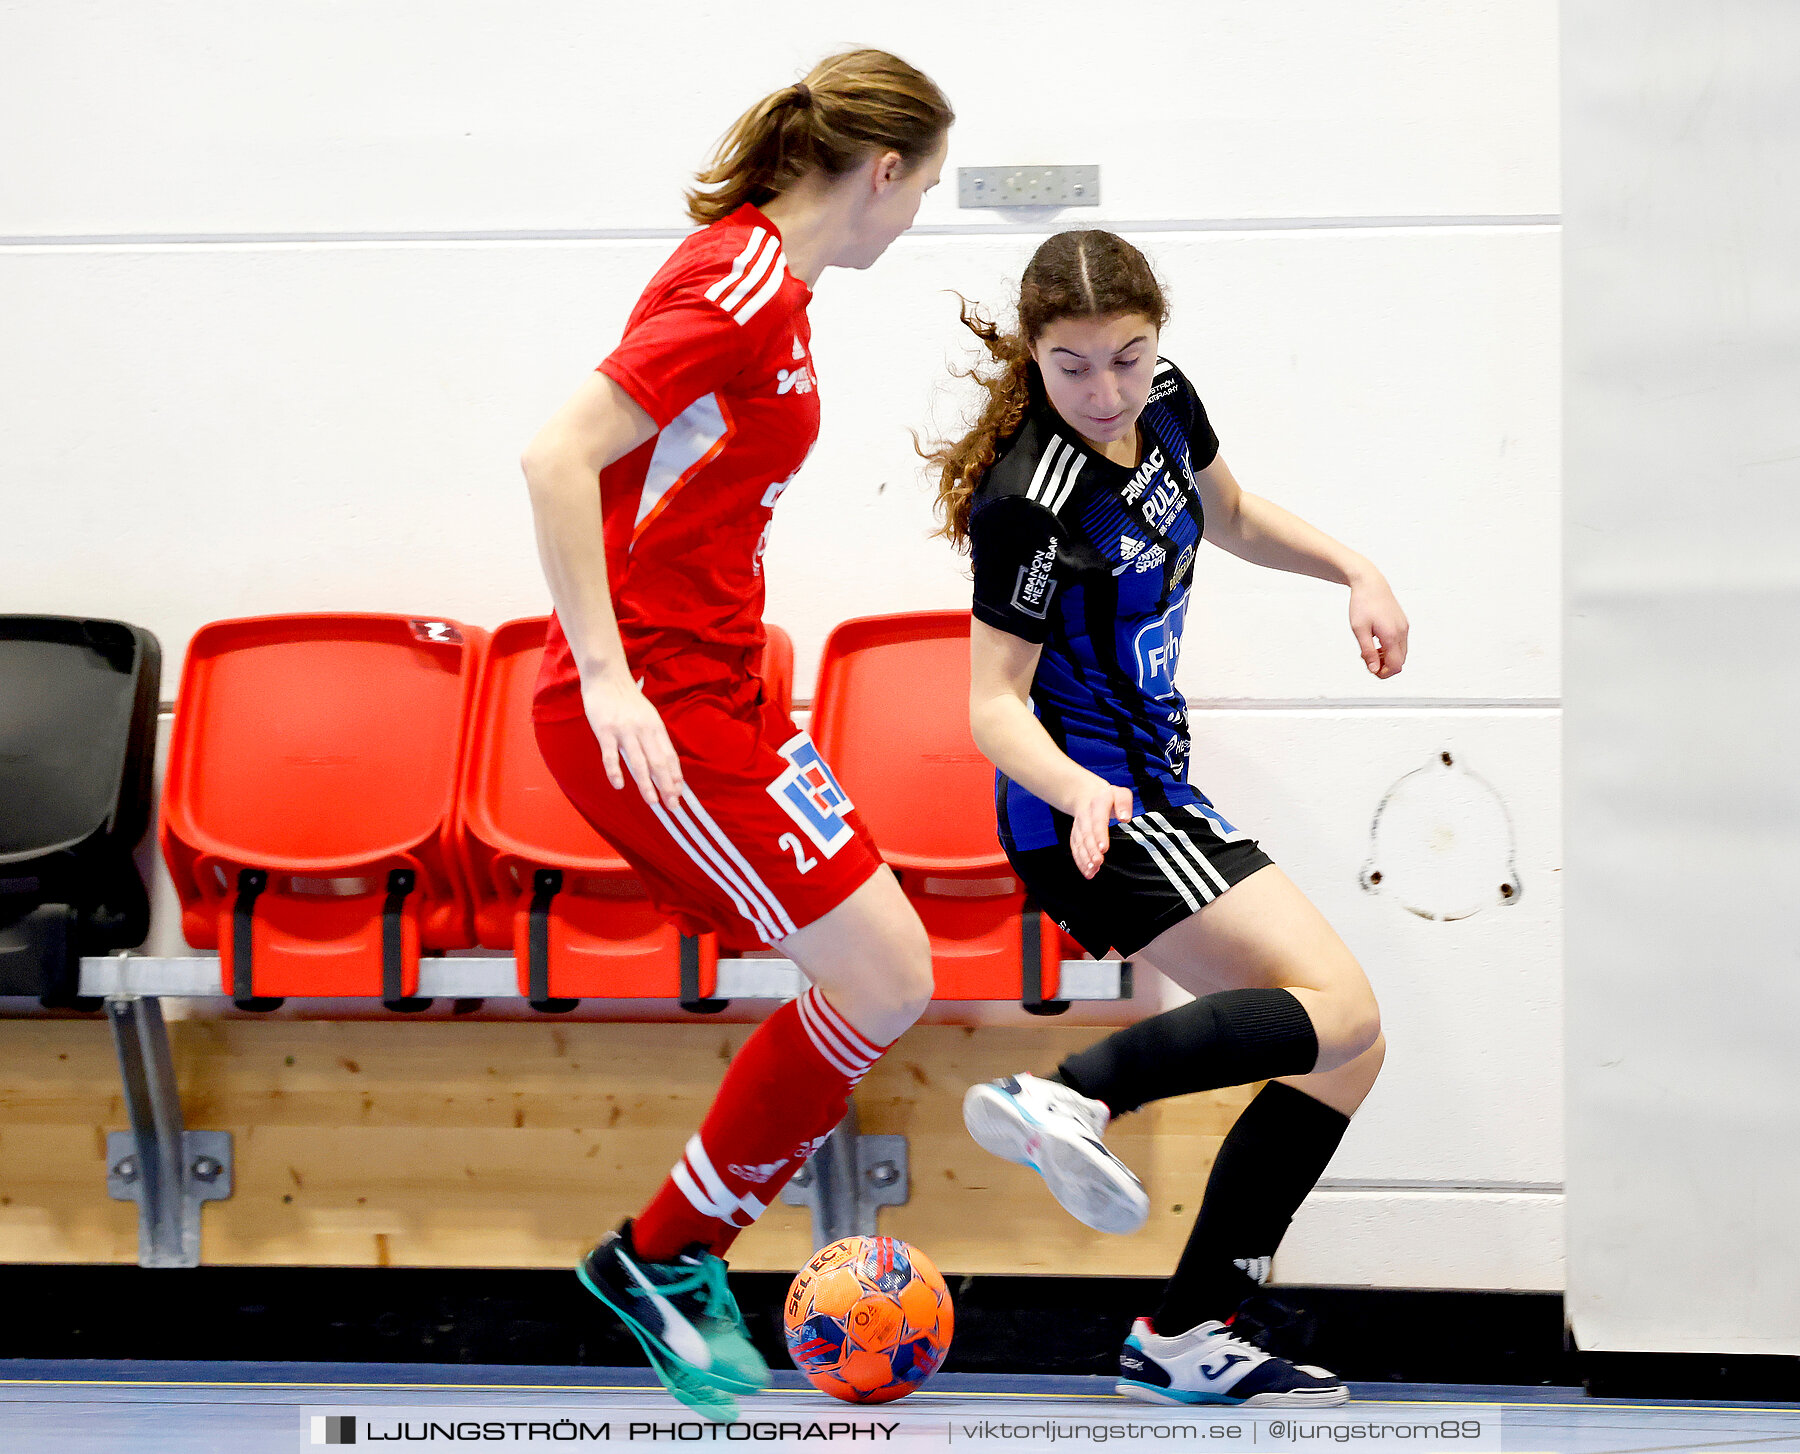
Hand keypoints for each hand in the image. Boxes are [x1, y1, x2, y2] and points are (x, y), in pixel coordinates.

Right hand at [581, 663, 685, 809]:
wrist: (607, 678)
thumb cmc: (628, 701)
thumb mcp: (648, 717)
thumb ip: (654, 738)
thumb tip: (664, 764)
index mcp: (656, 727)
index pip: (669, 756)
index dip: (675, 776)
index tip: (680, 794)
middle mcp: (644, 730)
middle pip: (658, 762)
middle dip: (666, 786)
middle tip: (673, 806)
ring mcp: (624, 731)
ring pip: (638, 762)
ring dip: (646, 784)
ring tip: (653, 802)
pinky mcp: (605, 731)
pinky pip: (610, 755)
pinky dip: (615, 771)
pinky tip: (619, 785)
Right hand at [1068, 774, 1135, 879]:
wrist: (1086, 795)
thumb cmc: (1109, 798)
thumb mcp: (1120, 793)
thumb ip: (1124, 803)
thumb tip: (1125, 818)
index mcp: (1098, 804)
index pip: (1098, 820)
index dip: (1099, 834)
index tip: (1103, 848)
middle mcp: (1085, 815)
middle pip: (1087, 834)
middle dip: (1091, 849)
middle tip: (1098, 862)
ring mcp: (1078, 826)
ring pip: (1079, 843)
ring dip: (1085, 858)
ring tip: (1092, 870)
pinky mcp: (1075, 835)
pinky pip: (1076, 849)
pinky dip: (1081, 861)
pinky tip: (1088, 872)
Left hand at [1349, 572, 1408, 678]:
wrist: (1371, 584)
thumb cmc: (1362, 605)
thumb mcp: (1359, 630)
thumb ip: (1368, 652)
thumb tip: (1374, 670)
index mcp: (1392, 635)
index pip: (1395, 665)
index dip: (1383, 673)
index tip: (1369, 669)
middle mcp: (1402, 632)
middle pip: (1400, 662)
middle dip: (1384, 666)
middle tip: (1367, 658)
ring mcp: (1404, 627)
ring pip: (1401, 653)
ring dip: (1387, 657)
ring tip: (1369, 649)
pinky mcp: (1403, 623)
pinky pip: (1401, 643)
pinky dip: (1390, 648)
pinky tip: (1376, 642)